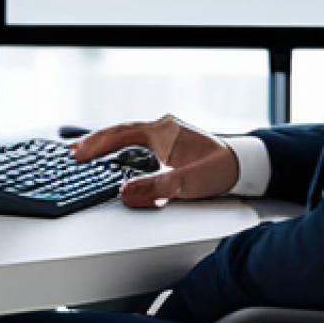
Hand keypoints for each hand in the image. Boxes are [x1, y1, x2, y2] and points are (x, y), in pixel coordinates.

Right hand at [71, 114, 239, 208]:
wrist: (249, 164)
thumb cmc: (222, 169)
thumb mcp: (188, 183)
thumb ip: (155, 189)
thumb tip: (124, 194)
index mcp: (161, 131)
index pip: (120, 134)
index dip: (96, 145)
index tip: (78, 155)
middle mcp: (162, 127)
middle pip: (120, 131)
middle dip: (95, 142)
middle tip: (74, 153)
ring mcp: (166, 133)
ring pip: (128, 135)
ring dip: (108, 144)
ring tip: (88, 153)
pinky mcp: (171, 142)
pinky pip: (138, 141)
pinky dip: (122, 147)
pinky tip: (118, 156)